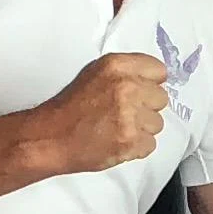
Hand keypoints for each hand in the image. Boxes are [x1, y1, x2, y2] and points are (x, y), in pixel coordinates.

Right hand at [35, 50, 172, 175]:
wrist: (51, 138)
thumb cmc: (70, 108)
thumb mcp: (95, 74)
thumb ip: (125, 73)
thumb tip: (152, 81)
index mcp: (116, 66)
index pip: (158, 70)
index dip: (151, 83)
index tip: (142, 92)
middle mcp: (126, 87)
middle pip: (161, 98)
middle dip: (147, 107)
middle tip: (125, 113)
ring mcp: (130, 115)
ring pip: (158, 123)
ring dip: (142, 129)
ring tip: (118, 129)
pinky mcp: (131, 141)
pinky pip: (151, 144)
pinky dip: (137, 147)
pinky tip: (118, 142)